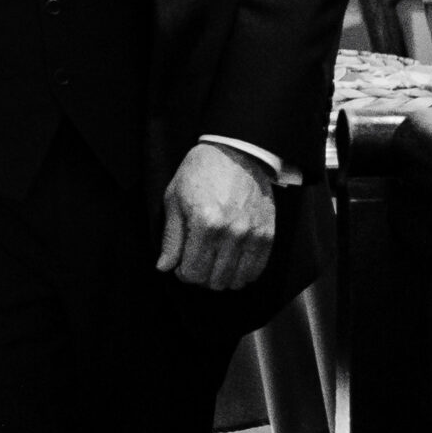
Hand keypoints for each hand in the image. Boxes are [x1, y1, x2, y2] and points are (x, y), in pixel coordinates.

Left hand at [157, 142, 275, 290]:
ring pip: (236, 280)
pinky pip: (257, 269)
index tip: (181, 265)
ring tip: (214, 264)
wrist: (235, 152)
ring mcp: (252, 234)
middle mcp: (231, 232)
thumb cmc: (199, 172)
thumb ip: (171, 237)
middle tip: (196, 263)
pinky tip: (233, 264)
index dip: (183, 274)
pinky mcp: (268, 233)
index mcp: (205, 223)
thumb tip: (164, 267)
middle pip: (214, 280)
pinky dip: (244, 273)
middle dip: (201, 277)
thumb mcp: (174, 199)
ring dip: (222, 278)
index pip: (193, 272)